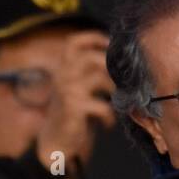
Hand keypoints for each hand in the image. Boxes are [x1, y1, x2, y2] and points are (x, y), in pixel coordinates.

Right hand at [34, 30, 116, 171]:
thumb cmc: (74, 113)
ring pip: (99, 78)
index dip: (93, 38)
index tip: (110, 44)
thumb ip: (92, 74)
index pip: (73, 43)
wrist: (56, 141)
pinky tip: (108, 124)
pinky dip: (110, 116)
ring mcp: (67, 91)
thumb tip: (122, 62)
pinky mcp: (73, 108)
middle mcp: (63, 76)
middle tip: (120, 81)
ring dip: (114, 91)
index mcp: (64, 68)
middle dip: (110, 66)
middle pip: (90, 57)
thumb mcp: (79, 88)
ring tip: (117, 103)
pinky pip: (102, 106)